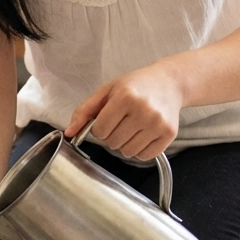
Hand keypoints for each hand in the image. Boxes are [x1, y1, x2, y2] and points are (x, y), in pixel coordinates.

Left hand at [65, 61, 182, 158]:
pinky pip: (145, 156)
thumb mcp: (106, 91)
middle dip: (111, 135)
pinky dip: (139, 150)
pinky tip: (142, 134)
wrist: (168, 83)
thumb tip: (69, 133)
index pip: (100, 130)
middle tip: (120, 121)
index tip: (105, 119)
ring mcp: (158, 123)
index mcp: (125, 97)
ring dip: (124, 144)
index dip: (98, 128)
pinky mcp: (170, 134)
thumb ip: (84, 111)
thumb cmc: (134, 86)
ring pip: (128, 152)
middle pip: (113, 142)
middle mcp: (144, 110)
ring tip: (131, 127)